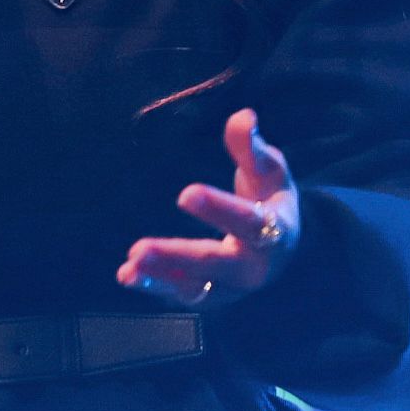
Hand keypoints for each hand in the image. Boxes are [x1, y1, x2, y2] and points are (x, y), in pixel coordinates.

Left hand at [117, 107, 298, 308]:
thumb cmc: (270, 196)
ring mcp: (230, 287)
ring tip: (129, 268)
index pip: (248, 222)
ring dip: (159, 280)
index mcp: (274, 231)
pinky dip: (155, 287)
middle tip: (139, 249)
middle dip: (176, 257)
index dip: (218, 209)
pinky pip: (182, 294)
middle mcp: (253, 266)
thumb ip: (252, 147)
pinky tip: (127, 275)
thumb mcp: (269, 168)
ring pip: (194, 288)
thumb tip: (243, 115)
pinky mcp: (211, 294)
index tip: (185, 194)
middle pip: (214, 265)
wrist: (282, 246)